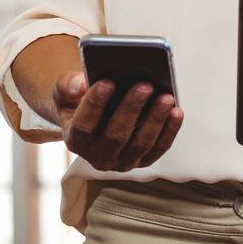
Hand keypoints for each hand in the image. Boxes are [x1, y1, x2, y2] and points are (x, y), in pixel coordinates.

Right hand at [52, 70, 183, 170]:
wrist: (91, 117)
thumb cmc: (78, 101)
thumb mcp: (65, 91)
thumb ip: (67, 85)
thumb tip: (80, 84)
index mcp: (75, 140)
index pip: (84, 125)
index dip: (94, 104)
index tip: (107, 82)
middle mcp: (97, 156)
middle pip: (115, 135)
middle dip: (131, 109)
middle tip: (144, 85)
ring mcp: (121, 161)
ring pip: (141, 143)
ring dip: (155, 120)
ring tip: (166, 97)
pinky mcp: (143, 160)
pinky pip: (159, 147)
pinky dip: (169, 130)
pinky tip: (176, 111)